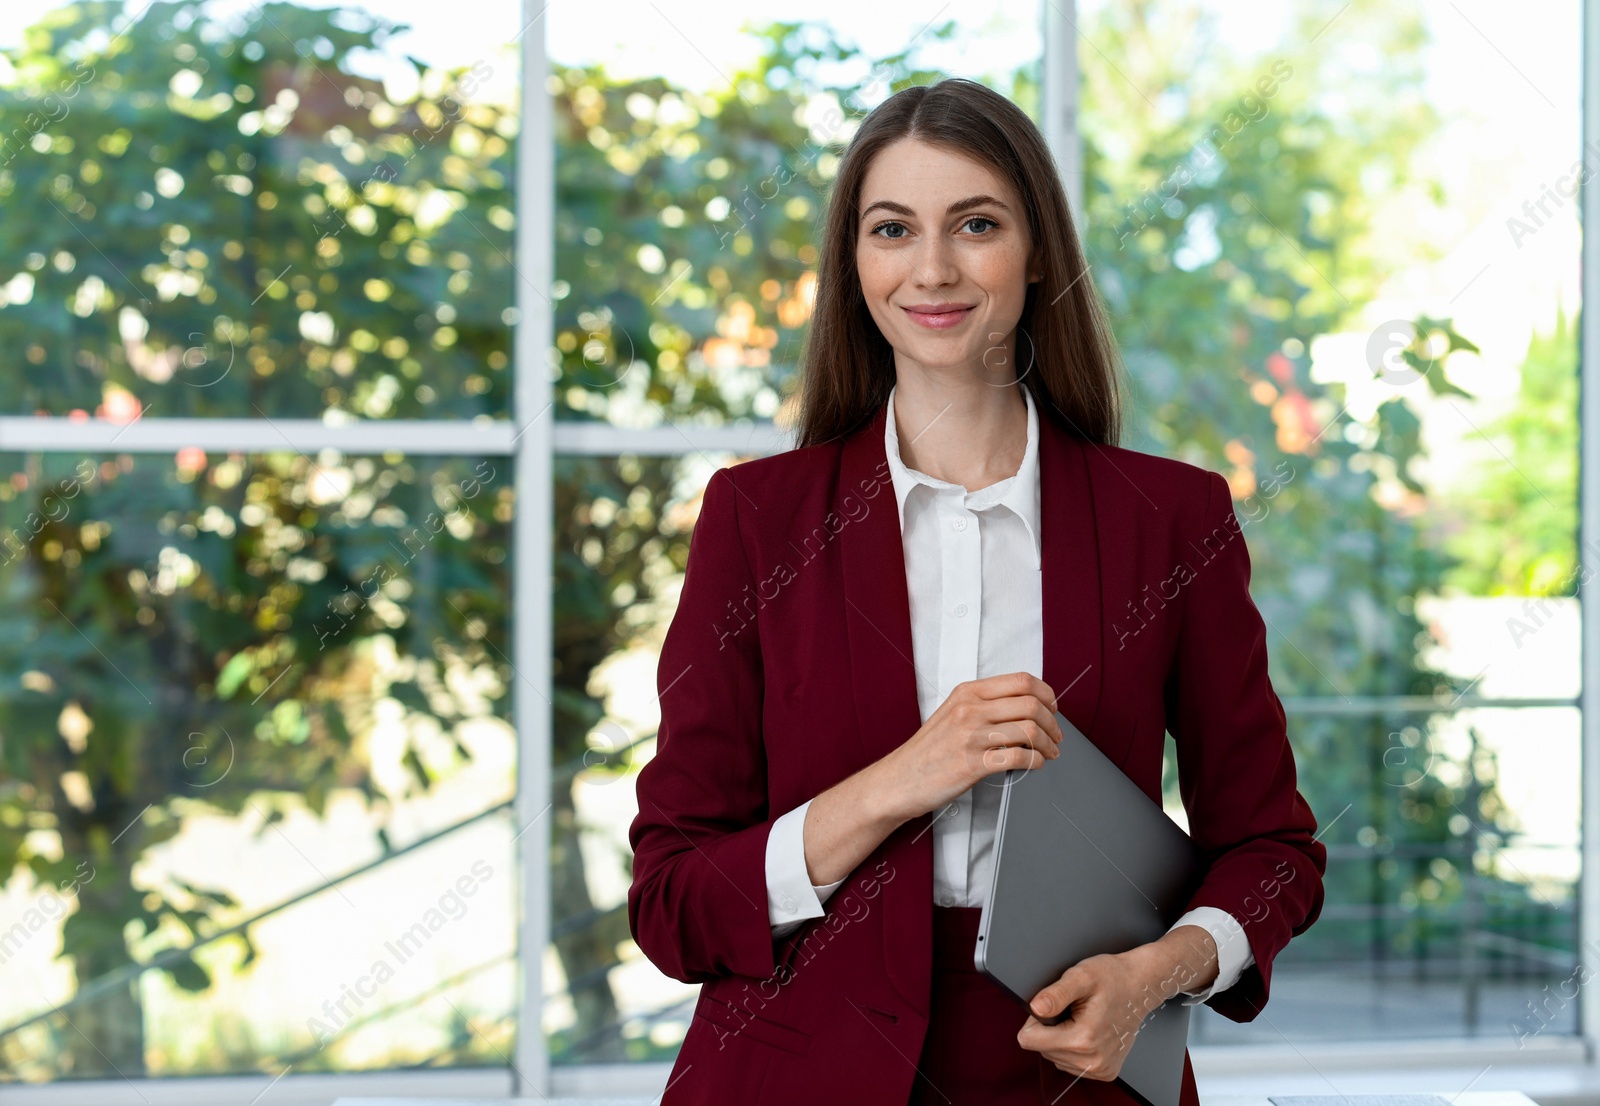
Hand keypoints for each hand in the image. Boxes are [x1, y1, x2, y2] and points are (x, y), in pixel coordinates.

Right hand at [882, 672, 1061, 820]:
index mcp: (968, 692)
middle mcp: (970, 709)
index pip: (1022, 681)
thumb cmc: (928, 750)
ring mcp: (971, 736)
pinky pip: (1018, 758)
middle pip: (1032, 705)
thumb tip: (1025, 706)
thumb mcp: (952, 713)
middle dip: (1053, 723)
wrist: (899, 780)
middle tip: (1056, 736)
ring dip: (1048, 744)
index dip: (1046, 695)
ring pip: (1030, 730)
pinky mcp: (973, 764)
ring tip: (1050, 753)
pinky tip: (1035, 765)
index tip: (1052, 709)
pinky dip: (1036, 761)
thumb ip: (984, 705)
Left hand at [1016, 927, 1218, 1080]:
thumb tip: (1035, 1008)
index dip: (1035, 1019)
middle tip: (1072, 1009)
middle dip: (1050, 1028)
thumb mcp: (1081, 975)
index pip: (1029, 1040)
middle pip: (1042, 1050)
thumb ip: (1055, 994)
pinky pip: (1071, 1063)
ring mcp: (1100, 1069)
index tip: (1054, 1006)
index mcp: (1083, 1039)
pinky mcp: (1105, 1072)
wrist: (1141, 987)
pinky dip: (1073, 1047)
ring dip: (1061, 1038)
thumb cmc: (1113, 978)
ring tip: (1081, 1018)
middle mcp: (1092, 1061)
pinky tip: (1089, 1030)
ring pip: (1055, 1057)